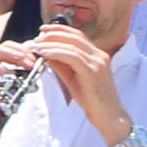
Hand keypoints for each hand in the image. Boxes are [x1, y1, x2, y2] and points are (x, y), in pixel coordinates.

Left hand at [26, 23, 128, 140]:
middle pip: (74, 36)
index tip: (43, 31)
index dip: (60, 30)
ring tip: (37, 45)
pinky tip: (45, 54)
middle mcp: (99, 55)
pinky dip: (56, 52)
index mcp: (97, 55)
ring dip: (52, 43)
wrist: (108, 116)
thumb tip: (46, 53)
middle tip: (37, 36)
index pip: (78, 36)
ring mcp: (98, 62)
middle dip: (54, 33)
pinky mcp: (92, 71)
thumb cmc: (92, 99)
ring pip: (72, 45)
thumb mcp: (73, 78)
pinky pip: (72, 56)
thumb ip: (61, 64)